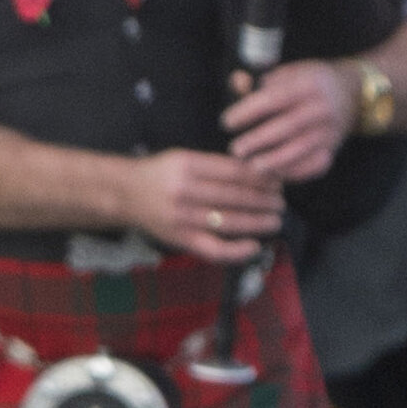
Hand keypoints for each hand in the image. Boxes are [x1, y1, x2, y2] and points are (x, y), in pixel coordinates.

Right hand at [125, 144, 287, 266]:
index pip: (233, 172)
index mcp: (187, 165)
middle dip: (263, 200)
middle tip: (282, 202)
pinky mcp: (180, 239)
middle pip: (234, 196)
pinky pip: (212, 248)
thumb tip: (256, 174)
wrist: (124, 194)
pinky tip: (254, 246)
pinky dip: (235, 250)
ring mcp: (182, 218)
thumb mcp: (183, 157)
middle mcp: (184, 191)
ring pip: (228, 221)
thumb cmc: (159, 173)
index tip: (277, 181)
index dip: (260, 178)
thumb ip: (214, 165)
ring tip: (275, 220)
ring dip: (257, 222)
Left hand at [224, 59, 355, 185]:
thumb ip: (260, 81)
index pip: (273, 99)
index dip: (247, 112)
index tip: (226, 122)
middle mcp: (322, 107)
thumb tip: (237, 82)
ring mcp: (330, 130)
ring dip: (273, 161)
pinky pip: (313, 166)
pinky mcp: (333, 149)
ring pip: (299, 150)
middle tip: (235, 150)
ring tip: (252, 166)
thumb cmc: (309, 83)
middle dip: (257, 141)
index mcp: (309, 84)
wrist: (352, 94)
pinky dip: (292, 173)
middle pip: (286, 127)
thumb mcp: (289, 73)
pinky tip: (274, 175)